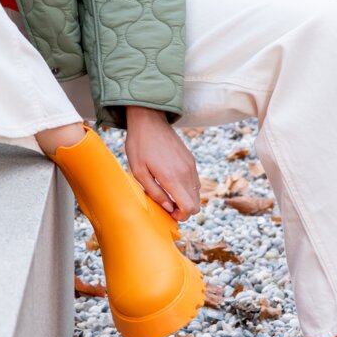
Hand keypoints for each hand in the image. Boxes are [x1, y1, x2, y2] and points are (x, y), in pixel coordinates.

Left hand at [124, 106, 200, 221]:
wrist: (148, 120)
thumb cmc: (139, 145)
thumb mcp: (139, 172)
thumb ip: (155, 193)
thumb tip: (169, 209)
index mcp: (173, 178)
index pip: (190, 208)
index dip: (181, 216)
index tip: (169, 213)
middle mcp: (186, 172)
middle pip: (197, 203)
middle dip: (184, 210)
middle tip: (167, 205)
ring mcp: (190, 165)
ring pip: (197, 193)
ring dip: (186, 198)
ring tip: (168, 192)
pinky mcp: (191, 159)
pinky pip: (195, 180)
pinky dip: (187, 187)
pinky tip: (171, 181)